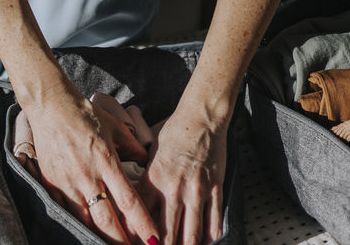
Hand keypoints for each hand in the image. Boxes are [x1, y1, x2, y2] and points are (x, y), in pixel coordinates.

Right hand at [22, 85, 160, 244]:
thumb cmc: (85, 114)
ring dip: (100, 237)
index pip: (128, 200)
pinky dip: (79, 224)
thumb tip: (145, 161)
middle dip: (122, 242)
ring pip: (86, 221)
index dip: (142, 223)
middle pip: (107, 220)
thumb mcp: (115, 126)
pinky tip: (87, 233)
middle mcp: (87, 176)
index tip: (153, 240)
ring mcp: (67, 183)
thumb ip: (133, 147)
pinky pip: (67, 213)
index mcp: (106, 161)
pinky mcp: (51, 185)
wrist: (51, 107)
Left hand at [136, 108, 226, 244]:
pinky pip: (213, 222)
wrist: (201, 116)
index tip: (135, 243)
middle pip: (166, 234)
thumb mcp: (151, 151)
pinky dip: (208, 237)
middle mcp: (174, 188)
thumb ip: (145, 176)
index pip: (141, 216)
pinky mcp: (215, 189)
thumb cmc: (174, 131)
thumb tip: (133, 195)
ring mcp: (197, 191)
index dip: (137, 235)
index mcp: (154, 178)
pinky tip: (204, 242)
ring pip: (191, 235)